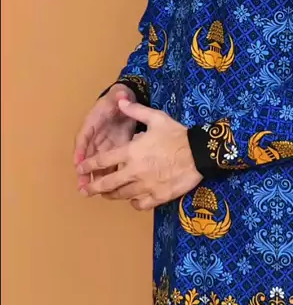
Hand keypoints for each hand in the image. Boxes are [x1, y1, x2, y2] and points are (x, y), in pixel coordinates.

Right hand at [73, 84, 136, 190]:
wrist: (128, 101)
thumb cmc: (119, 98)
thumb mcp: (119, 95)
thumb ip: (120, 97)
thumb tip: (121, 96)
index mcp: (93, 122)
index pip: (84, 137)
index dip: (80, 150)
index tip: (77, 163)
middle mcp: (96, 136)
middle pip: (87, 155)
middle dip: (84, 171)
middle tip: (82, 186)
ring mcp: (105, 144)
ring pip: (97, 163)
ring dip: (94, 177)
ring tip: (90, 192)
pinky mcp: (117, 149)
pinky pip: (111, 164)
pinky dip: (109, 175)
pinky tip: (109, 189)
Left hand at [75, 100, 202, 209]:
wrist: (199, 153)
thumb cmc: (177, 134)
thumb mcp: (156, 118)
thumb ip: (135, 111)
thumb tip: (120, 100)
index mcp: (132, 151)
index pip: (102, 161)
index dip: (88, 165)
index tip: (80, 169)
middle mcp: (134, 171)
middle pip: (107, 183)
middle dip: (93, 187)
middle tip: (85, 190)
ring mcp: (145, 186)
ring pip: (121, 195)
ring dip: (111, 195)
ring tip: (106, 194)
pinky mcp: (157, 197)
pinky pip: (139, 204)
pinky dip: (133, 203)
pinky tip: (132, 199)